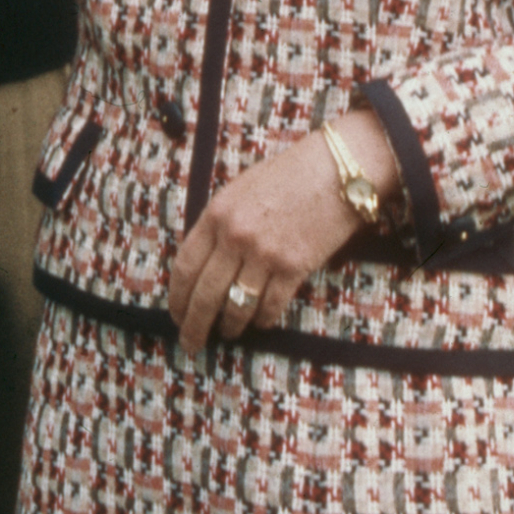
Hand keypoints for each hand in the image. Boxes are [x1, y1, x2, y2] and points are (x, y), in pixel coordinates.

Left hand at [162, 111, 392, 353]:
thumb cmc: (288, 177)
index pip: (184, 266)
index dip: (177, 298)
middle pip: (204, 294)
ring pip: (236, 306)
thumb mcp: (239, 191)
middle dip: (194, 325)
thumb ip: (218, 226)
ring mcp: (264, 253)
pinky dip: (262, 319)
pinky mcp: (294, 267)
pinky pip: (269, 306)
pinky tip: (259, 322)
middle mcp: (235, 236)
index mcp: (216, 214)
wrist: (337, 170)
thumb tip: (202, 266)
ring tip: (227, 333)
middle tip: (191, 343)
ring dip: (229, 326)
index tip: (176, 314)